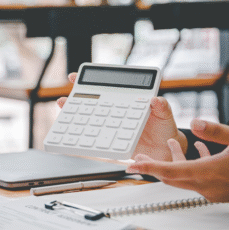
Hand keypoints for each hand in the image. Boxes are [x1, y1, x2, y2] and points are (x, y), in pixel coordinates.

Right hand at [57, 73, 187, 160]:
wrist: (164, 151)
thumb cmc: (164, 129)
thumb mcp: (165, 114)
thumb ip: (161, 106)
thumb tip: (155, 99)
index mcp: (126, 101)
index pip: (105, 89)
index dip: (89, 82)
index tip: (74, 78)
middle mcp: (115, 112)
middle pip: (92, 104)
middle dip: (75, 100)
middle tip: (63, 99)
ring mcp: (112, 127)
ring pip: (90, 120)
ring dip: (76, 118)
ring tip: (65, 115)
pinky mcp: (111, 141)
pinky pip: (96, 138)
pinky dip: (85, 137)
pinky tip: (76, 136)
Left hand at [127, 119, 228, 202]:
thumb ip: (215, 131)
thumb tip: (193, 123)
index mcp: (208, 173)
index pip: (169, 171)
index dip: (148, 168)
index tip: (131, 167)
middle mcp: (206, 185)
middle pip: (170, 178)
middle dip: (152, 167)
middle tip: (137, 159)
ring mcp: (212, 191)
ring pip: (183, 178)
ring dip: (172, 164)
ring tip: (166, 147)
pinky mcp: (219, 191)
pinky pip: (196, 179)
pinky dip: (190, 166)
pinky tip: (198, 151)